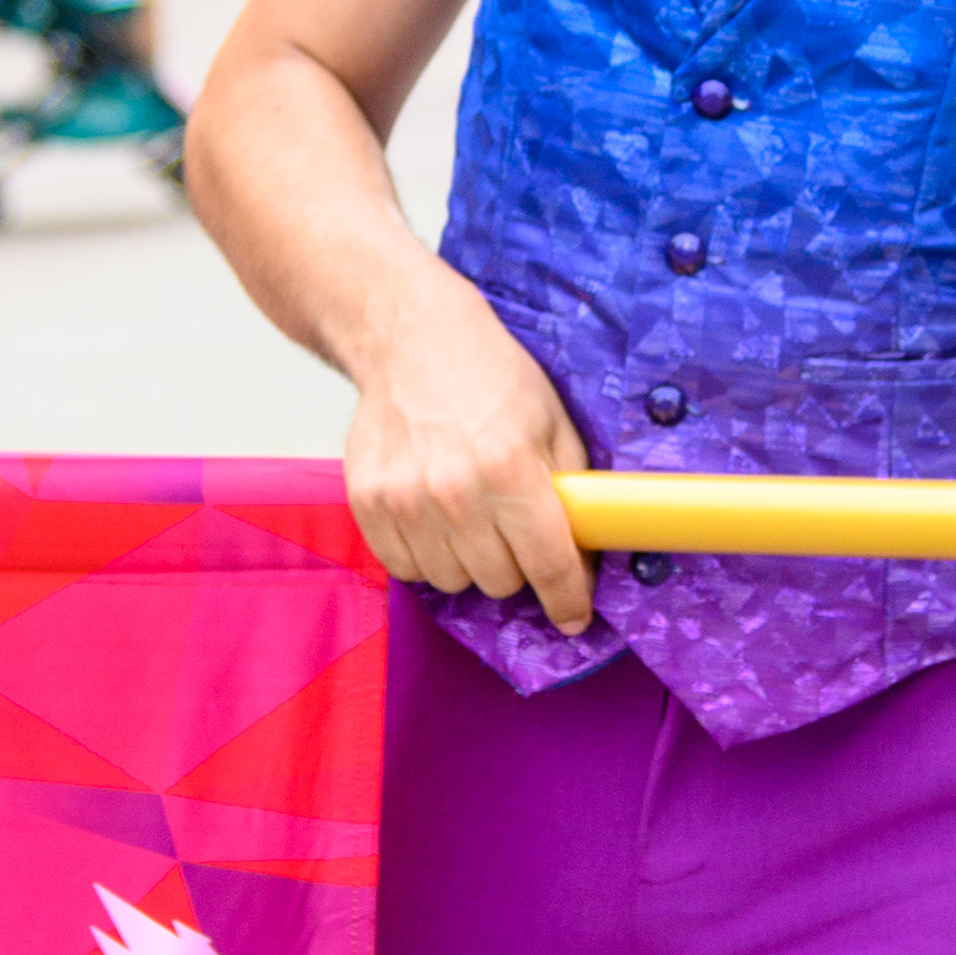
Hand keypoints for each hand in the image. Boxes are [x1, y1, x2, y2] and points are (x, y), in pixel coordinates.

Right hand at [339, 260, 591, 625]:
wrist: (408, 339)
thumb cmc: (487, 376)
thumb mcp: (553, 422)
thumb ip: (572, 490)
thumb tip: (588, 550)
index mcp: (510, 470)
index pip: (548, 565)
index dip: (568, 599)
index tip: (573, 615)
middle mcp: (454, 492)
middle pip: (499, 582)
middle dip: (516, 566)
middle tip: (513, 531)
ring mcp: (404, 501)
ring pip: (451, 581)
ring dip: (468, 562)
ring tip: (470, 518)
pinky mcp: (367, 504)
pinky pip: (405, 568)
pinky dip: (425, 555)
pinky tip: (434, 519)